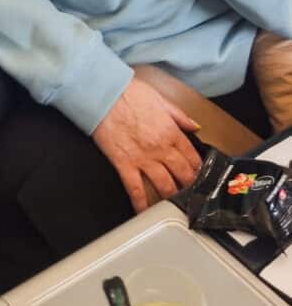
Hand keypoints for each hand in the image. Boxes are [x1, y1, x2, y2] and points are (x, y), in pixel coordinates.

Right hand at [92, 76, 202, 212]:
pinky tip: (144, 212)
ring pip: (164, 185)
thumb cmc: (129, 93)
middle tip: (192, 195)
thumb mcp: (160, 98)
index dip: (199, 169)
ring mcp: (143, 158)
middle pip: (182, 174)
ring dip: (171, 197)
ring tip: (174, 205)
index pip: (192, 156)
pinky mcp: (125, 164)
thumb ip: (179, 115)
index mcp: (171, 131)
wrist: (104, 95)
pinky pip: (135, 189)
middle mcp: (161, 148)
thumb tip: (194, 126)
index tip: (201, 176)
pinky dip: (141, 204)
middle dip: (189, 186)